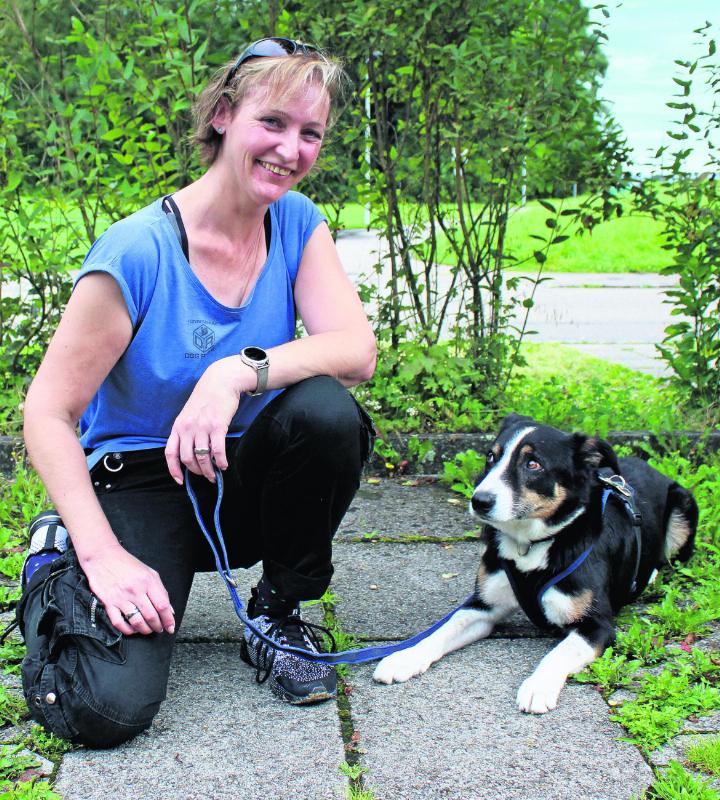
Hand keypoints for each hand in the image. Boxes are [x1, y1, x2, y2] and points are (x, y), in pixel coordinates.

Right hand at [80, 543, 174, 636]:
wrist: (102, 557)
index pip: (162, 605)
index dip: (168, 619)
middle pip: (151, 616)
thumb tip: (169, 609)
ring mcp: (121, 597)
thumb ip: (160, 590)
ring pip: (137, 622)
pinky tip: (133, 629)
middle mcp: (135, 590)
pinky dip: (128, 630)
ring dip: (145, 630)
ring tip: (148, 630)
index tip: (171, 627)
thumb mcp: (149, 572)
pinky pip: (119, 623)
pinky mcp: (108, 603)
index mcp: (148, 581)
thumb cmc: (127, 564)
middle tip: (160, 629)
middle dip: (158, 626)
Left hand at [165, 359, 244, 482]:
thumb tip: (192, 453)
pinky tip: (224, 465)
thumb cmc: (206, 399)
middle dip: (196, 472)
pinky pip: (217, 450)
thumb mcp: (189, 414)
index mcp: (178, 426)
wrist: (220, 382)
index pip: (170, 453)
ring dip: (209, 470)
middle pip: (187, 459)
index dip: (174, 470)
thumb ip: (187, 432)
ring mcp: (202, 427)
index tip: (180, 480)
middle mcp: (187, 428)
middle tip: (205, 476)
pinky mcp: (217, 426)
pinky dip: (221, 461)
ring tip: (215, 475)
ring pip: (202, 457)